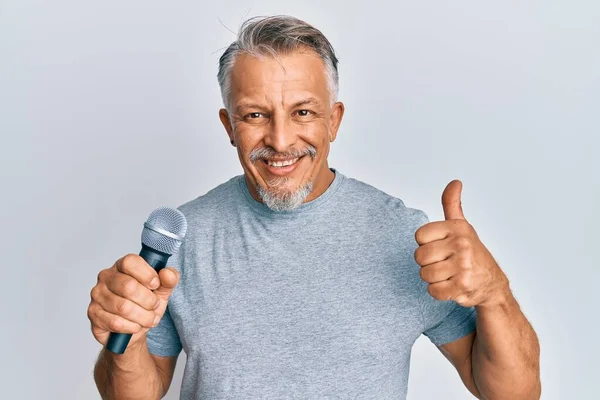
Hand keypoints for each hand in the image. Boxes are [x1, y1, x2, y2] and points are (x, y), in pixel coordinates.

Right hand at [87, 254, 179, 348]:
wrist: (133, 331)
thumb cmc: (145, 305)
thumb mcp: (162, 291)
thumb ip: (169, 280)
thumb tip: (167, 273)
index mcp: (122, 266)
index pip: (130, 262)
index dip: (146, 274)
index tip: (156, 285)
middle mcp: (106, 277)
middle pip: (127, 286)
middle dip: (148, 300)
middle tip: (155, 306)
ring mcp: (97, 295)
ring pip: (123, 307)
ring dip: (142, 316)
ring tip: (149, 319)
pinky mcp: (93, 313)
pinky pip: (115, 322)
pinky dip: (131, 327)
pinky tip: (135, 326)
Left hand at [414, 180, 509, 307]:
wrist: (492, 284)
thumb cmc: (471, 252)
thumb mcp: (462, 226)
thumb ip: (452, 204)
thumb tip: (455, 182)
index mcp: (457, 228)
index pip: (419, 235)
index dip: (426, 244)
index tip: (440, 246)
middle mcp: (462, 244)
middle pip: (419, 256)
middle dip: (427, 263)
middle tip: (443, 263)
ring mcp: (463, 266)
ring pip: (424, 274)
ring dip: (432, 278)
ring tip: (448, 274)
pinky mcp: (462, 286)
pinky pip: (433, 291)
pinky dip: (438, 292)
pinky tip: (451, 286)